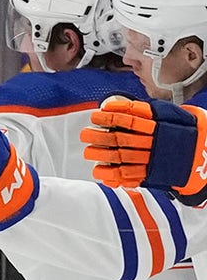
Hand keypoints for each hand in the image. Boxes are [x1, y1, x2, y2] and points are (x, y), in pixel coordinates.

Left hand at [81, 96, 206, 203]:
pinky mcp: (151, 175)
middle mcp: (154, 142)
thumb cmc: (181, 132)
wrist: (202, 156)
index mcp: (159, 125)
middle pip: (121, 138)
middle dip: (100, 136)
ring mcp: (153, 159)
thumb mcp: (169, 115)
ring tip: (89, 151)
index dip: (111, 117)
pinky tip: (99, 169)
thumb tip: (116, 104)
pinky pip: (128, 175)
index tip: (96, 115)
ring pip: (122, 156)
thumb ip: (146, 110)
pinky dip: (110, 173)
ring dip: (101, 154)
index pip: (131, 118)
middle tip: (85, 134)